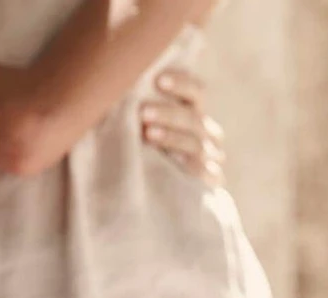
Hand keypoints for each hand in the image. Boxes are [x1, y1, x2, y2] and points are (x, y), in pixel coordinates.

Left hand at [140, 67, 225, 186]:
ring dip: (173, 138)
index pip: (195, 91)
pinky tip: (175, 161)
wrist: (157, 190)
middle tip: (143, 112)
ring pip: (196, 144)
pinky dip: (193, 165)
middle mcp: (204, 131)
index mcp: (192, 111)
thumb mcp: (140, 124)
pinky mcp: (210, 180)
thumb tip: (117, 77)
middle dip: (168, 113)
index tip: (158, 80)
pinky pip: (206, 172)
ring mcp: (209, 156)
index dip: (181, 83)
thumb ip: (137, 103)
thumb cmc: (142, 147)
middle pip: (193, 118)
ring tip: (148, 134)